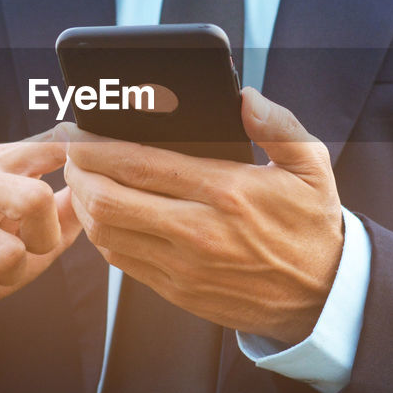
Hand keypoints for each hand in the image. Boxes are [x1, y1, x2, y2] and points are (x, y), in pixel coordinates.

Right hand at [0, 125, 80, 369]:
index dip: (72, 156)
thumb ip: (70, 211)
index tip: (84, 162)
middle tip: (31, 250)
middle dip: (44, 240)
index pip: (46, 147)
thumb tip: (98, 183)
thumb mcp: (39, 236)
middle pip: (35, 198)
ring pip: (8, 253)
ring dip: (10, 275)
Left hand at [64, 87, 343, 344]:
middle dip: (78, 173)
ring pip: (106, 235)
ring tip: (81, 180)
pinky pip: (122, 261)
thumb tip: (244, 97)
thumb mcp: (311, 165)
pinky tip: (104, 214)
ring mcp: (185, 267)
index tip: (78, 132)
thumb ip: (278, 124)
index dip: (96, 146)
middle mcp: (200, 232)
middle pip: (108, 202)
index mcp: (227, 192)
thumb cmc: (311, 223)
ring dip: (83, 205)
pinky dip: (103, 234)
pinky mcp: (178, 291)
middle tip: (71, 154)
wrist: (321, 296)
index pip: (140, 165)